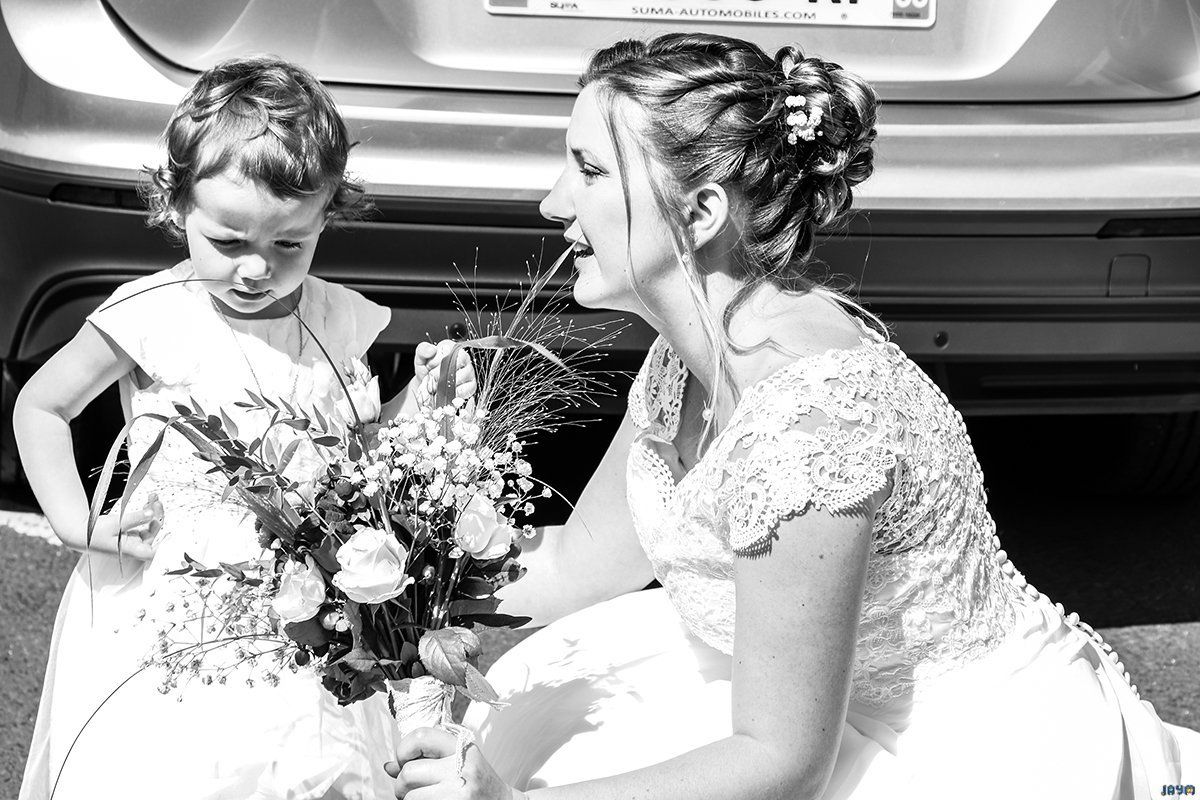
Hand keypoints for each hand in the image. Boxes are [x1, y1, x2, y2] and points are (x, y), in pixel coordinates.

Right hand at [86, 493, 162, 560]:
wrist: (79, 533)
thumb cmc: (93, 534)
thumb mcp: (115, 524)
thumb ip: (134, 519)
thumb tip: (151, 514)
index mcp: (132, 550)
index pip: (153, 552)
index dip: (163, 543)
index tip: (167, 528)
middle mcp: (135, 546)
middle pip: (154, 532)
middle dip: (157, 515)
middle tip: (155, 501)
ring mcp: (134, 539)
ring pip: (149, 525)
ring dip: (152, 511)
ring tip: (153, 496)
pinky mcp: (131, 531)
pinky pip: (143, 521)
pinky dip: (146, 511)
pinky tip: (148, 501)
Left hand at [386, 727, 523, 799]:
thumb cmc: (477, 783)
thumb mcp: (458, 761)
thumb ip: (425, 760)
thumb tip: (389, 766)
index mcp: (460, 747)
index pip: (420, 736)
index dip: (403, 750)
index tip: (405, 761)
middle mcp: (461, 767)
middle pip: (408, 773)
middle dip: (401, 785)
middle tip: (410, 790)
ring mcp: (459, 791)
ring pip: (410, 797)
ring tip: (425, 798)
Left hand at [415, 340, 477, 403]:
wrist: (426, 388)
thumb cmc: (426, 372)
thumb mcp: (420, 359)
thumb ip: (422, 350)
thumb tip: (432, 350)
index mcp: (450, 347)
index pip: (449, 350)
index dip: (436, 360)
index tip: (428, 367)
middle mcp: (463, 357)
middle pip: (458, 361)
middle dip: (441, 373)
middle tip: (432, 378)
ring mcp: (469, 371)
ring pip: (462, 375)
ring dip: (446, 384)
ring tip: (437, 387)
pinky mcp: (472, 385)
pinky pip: (466, 389)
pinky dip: (454, 393)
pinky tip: (446, 393)